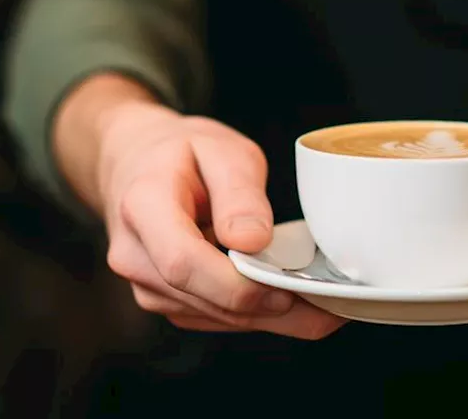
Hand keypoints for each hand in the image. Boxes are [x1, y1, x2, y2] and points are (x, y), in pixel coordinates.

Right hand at [94, 100, 345, 339]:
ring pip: (217, 317)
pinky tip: (295, 300)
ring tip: (325, 302)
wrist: (138, 164)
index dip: (238, 284)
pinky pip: (217, 317)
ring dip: (272, 317)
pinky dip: (258, 314)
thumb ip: (238, 193)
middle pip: (206, 300)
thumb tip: (253, 242)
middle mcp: (136, 256)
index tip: (288, 283)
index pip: (183, 263)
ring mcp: (147, 286)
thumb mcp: (219, 149)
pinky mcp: (168, 301)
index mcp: (143, 207)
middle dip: (271, 307)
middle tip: (331, 301)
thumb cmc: (182, 152)